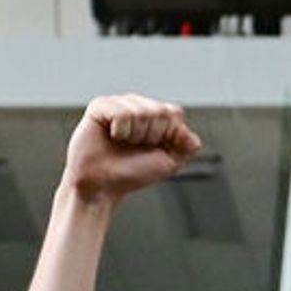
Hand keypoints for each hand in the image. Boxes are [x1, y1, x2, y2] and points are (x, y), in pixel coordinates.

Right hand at [65, 93, 203, 203]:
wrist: (103, 186)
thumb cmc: (133, 173)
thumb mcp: (170, 162)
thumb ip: (187, 146)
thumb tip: (191, 135)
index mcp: (155, 115)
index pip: (174, 113)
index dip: (167, 134)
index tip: (154, 148)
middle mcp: (137, 105)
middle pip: (160, 111)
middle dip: (151, 135)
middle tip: (134, 147)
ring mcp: (118, 104)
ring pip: (141, 111)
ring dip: (134, 135)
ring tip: (122, 143)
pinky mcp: (100, 107)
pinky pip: (122, 112)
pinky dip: (120, 130)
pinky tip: (111, 136)